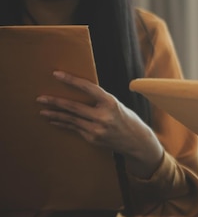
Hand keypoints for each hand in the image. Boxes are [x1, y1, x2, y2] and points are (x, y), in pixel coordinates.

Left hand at [37, 71, 163, 178]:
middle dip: (55, 102)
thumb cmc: (127, 119)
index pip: (87, 88)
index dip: (71, 80)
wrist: (137, 141)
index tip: (56, 74)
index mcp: (111, 103)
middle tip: (41, 98)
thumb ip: (100, 101)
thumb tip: (78, 92)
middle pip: (74, 107)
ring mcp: (98, 130)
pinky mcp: (94, 139)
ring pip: (71, 120)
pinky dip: (64, 124)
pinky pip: (75, 129)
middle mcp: (104, 117)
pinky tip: (54, 121)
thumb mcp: (117, 105)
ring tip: (43, 110)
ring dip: (55, 114)